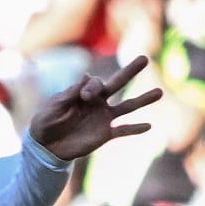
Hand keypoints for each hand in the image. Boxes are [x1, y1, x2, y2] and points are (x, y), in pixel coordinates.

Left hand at [27, 56, 162, 160]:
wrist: (45, 147)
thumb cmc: (45, 123)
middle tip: (144, 58)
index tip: (85, 96)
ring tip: (159, 92)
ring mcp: (103, 118)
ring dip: (143, 100)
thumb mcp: (54, 107)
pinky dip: (135, 129)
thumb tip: (87, 76)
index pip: (97, 83)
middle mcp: (97, 103)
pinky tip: (149, 126)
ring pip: (127, 107)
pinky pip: (123, 131)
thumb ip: (70, 94)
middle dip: (130, 71)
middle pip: (117, 84)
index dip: (94, 87)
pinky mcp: (105, 134)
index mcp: (83, 93)